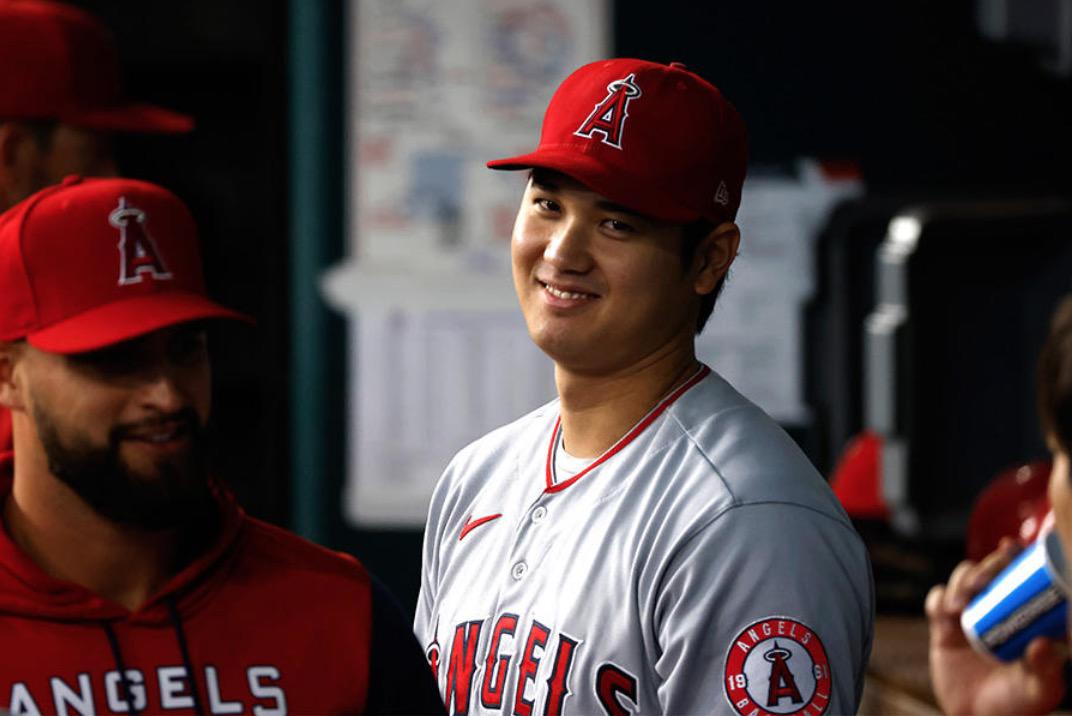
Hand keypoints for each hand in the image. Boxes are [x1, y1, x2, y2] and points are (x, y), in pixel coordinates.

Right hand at [926, 537, 1067, 714]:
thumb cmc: (1018, 705)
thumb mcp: (1040, 689)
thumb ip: (1045, 669)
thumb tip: (1043, 642)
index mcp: (1021, 615)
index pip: (1017, 575)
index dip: (1013, 556)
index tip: (1010, 546)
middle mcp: (995, 609)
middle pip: (986, 571)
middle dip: (983, 567)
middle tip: (981, 580)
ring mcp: (968, 616)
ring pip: (960, 581)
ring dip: (959, 583)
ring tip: (960, 605)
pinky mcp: (943, 627)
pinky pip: (935, 602)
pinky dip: (939, 600)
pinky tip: (946, 612)